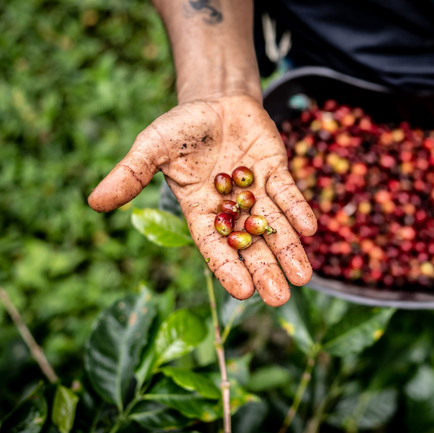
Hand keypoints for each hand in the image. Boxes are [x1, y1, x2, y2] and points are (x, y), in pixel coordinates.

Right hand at [88, 94, 316, 305]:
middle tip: (280, 299)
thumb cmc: (180, 129)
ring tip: (303, 277)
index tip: (243, 293)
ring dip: (290, 250)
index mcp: (201, 211)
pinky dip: (298, 210)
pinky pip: (288, 194)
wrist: (214, 101)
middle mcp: (232, 209)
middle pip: (251, 246)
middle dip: (266, 271)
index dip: (228, 268)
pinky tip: (310, 229)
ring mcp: (257, 192)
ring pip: (275, 227)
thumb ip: (130, 175)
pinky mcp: (276, 172)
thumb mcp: (151, 148)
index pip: (215, 246)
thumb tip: (94, 202)